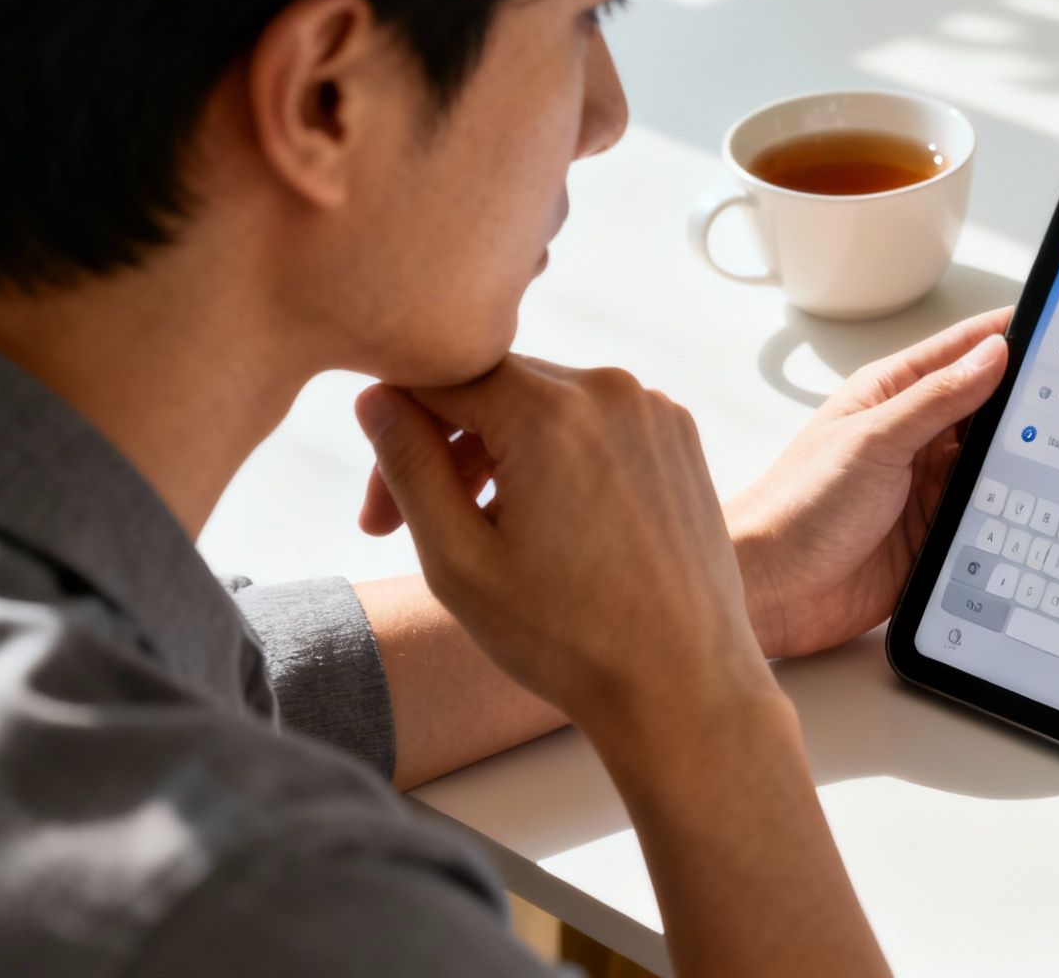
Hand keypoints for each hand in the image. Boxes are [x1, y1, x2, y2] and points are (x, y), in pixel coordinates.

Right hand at [353, 356, 771, 724]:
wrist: (683, 681)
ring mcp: (654, 410)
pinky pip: (593, 423)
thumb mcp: (459, 559)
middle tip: (406, 533)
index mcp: (552, 411)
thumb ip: (408, 466)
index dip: (394, 432)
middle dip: (443, 451)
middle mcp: (611, 390)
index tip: (379, 515)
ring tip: (482, 535)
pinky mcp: (679, 436)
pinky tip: (546, 527)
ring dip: (498, 455)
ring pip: (543, 405)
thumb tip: (374, 397)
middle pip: (492, 388)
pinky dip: (555, 458)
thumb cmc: (567, 636)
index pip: (439, 376)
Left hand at [726, 308, 1009, 658]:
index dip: (1008, 334)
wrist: (772, 592)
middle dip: (1030, 402)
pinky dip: (1014, 512)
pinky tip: (1042, 509)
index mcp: (892, 397)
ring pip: (993, 464)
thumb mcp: (874, 441)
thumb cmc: (798, 507)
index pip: (962, 352)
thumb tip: (992, 353)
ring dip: (1024, 462)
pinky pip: (987, 515)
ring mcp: (925, 487)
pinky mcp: (935, 534)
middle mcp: (913, 438)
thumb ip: (936, 399)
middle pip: (987, 409)